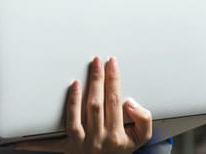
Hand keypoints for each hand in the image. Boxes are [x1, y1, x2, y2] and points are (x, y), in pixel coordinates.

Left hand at [16, 57, 151, 152]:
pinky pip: (63, 127)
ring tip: (80, 78)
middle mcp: (100, 138)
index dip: (113, 79)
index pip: (115, 101)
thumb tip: (131, 102)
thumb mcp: (139, 139)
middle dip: (97, 79)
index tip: (112, 63)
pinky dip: (68, 106)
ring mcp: (83, 141)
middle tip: (96, 61)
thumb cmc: (118, 149)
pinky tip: (64, 93)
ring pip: (81, 113)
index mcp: (117, 135)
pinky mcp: (68, 145)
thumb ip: (143, 120)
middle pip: (97, 103)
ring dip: (79, 94)